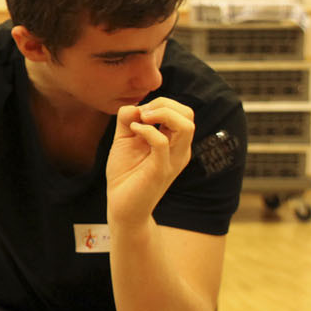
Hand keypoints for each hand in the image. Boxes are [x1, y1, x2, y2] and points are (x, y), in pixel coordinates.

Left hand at [105, 98, 194, 226]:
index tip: (139, 113)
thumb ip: (128, 120)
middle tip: (142, 114)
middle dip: (164, 104)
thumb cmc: (125, 175)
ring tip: (141, 119)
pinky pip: (161, 142)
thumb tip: (134, 106)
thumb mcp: (125, 140)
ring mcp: (172, 160)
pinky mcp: (160, 170)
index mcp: (174, 142)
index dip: (160, 103)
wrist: (122, 207)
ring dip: (161, 114)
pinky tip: (133, 131)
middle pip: (188, 114)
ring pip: (185, 126)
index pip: (182, 111)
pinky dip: (146, 130)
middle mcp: (179, 150)